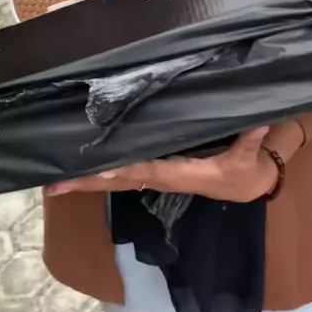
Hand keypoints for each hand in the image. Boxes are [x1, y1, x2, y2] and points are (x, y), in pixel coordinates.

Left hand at [45, 128, 278, 202]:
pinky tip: (81, 170)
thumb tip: (257, 124)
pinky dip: (100, 173)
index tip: (99, 169)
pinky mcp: (155, 171)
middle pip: (119, 180)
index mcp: (180, 175)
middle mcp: (161, 177)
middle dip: (87, 183)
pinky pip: (123, 173)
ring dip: (87, 181)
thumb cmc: (243, 173)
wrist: (244, 187)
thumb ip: (249, 142)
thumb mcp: (248, 160)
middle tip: (54, 184)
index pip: (146, 171)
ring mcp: (156, 176)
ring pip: (116, 179)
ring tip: (56, 180)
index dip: (123, 169)